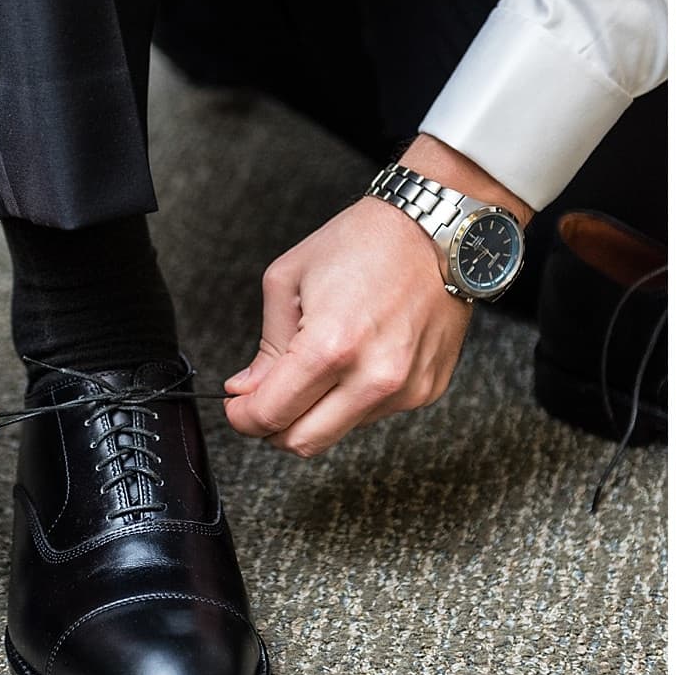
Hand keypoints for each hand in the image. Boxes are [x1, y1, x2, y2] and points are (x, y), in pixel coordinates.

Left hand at [223, 137, 524, 455]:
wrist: (437, 231)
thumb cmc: (364, 243)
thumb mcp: (290, 281)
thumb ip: (267, 346)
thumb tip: (247, 390)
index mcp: (331, 347)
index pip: (271, 416)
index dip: (243, 416)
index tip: (239, 405)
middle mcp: (373, 377)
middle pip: (304, 443)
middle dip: (274, 428)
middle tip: (267, 400)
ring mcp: (406, 388)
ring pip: (341, 430)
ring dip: (321, 409)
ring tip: (328, 360)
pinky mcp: (428, 389)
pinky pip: (378, 413)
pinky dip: (358, 396)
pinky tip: (364, 355)